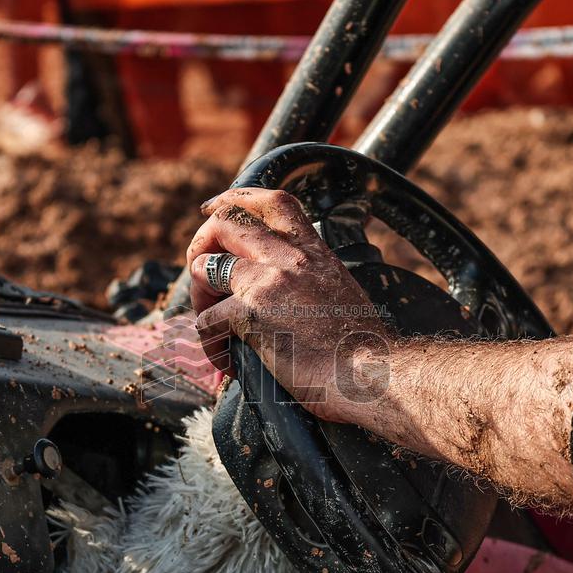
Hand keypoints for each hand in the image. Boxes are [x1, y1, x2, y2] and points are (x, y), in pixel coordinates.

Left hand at [187, 188, 391, 423]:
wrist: (374, 375)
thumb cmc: (364, 351)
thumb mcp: (342, 296)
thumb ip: (311, 284)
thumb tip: (285, 298)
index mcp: (315, 253)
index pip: (274, 202)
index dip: (235, 198)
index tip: (213, 208)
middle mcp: (290, 259)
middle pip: (225, 223)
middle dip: (200, 245)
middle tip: (199, 276)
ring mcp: (268, 283)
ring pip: (204, 268)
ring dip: (198, 299)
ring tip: (215, 329)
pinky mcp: (249, 314)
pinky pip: (206, 321)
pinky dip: (210, 345)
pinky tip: (229, 363)